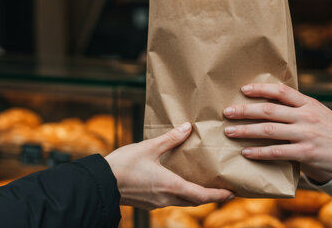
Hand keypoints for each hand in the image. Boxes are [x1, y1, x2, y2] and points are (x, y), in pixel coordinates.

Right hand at [105, 123, 233, 209]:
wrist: (100, 183)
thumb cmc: (123, 165)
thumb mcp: (149, 147)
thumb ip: (170, 138)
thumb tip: (188, 127)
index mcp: (170, 185)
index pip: (201, 195)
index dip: (217, 195)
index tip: (231, 193)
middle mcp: (166, 197)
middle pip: (194, 201)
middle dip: (210, 197)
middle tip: (223, 191)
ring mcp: (156, 202)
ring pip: (182, 201)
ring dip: (195, 196)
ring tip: (204, 187)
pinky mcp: (148, 202)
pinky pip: (170, 200)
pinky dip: (181, 195)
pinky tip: (178, 185)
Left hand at [223, 83, 331, 177]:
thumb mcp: (321, 113)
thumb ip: (300, 109)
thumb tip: (273, 105)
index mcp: (309, 103)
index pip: (281, 91)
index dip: (260, 88)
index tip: (243, 89)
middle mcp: (306, 116)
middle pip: (269, 110)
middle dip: (245, 110)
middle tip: (227, 112)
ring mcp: (306, 134)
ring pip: (269, 131)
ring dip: (246, 131)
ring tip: (229, 132)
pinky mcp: (307, 154)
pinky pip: (277, 152)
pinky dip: (259, 152)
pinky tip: (247, 152)